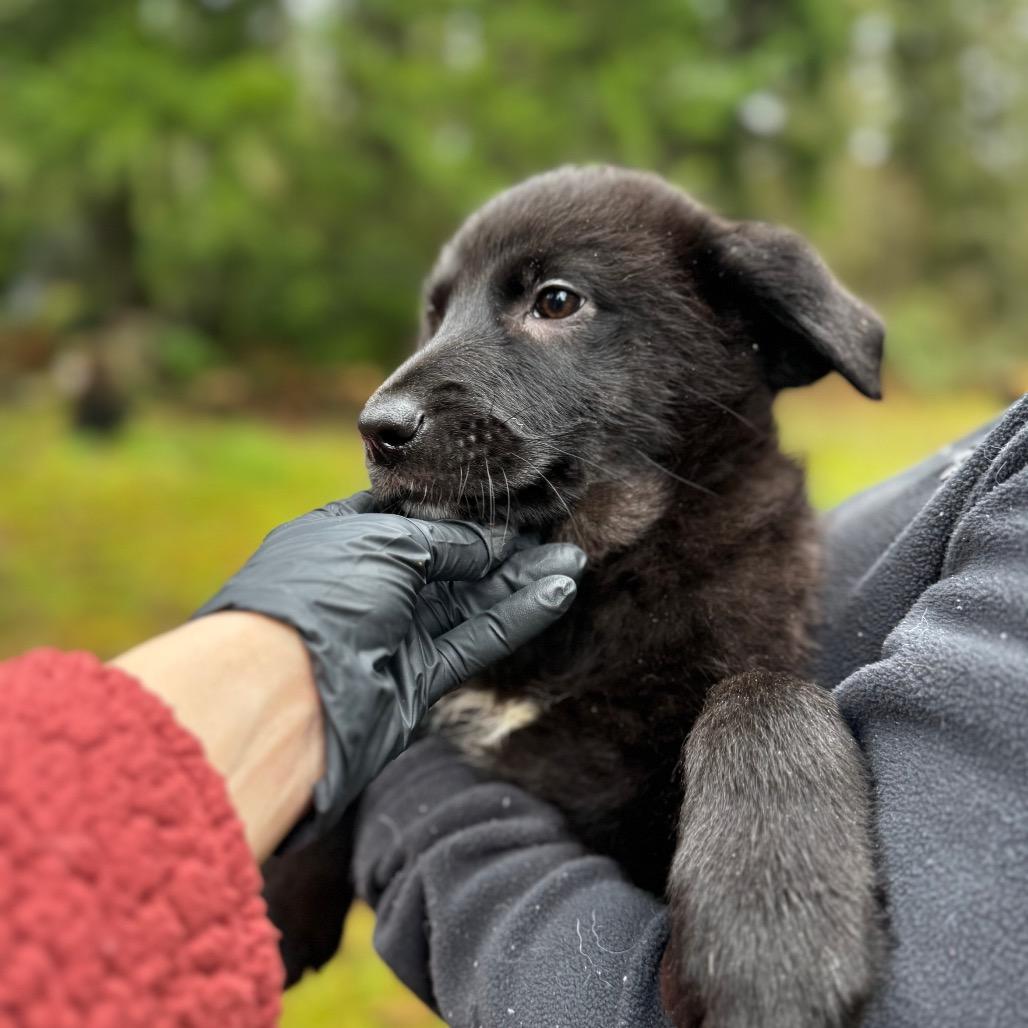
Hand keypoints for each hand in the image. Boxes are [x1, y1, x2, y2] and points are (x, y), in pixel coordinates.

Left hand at [195, 491, 584, 841]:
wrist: (283, 696)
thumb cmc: (318, 597)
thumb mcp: (381, 542)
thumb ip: (445, 538)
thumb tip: (493, 543)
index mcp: (342, 538)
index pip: (410, 514)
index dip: (459, 506)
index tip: (508, 498)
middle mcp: (369, 582)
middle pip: (450, 560)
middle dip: (504, 547)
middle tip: (558, 534)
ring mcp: (394, 631)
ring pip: (470, 600)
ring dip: (521, 581)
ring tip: (573, 562)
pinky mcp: (417, 676)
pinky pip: (475, 638)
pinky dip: (515, 617)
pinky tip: (555, 594)